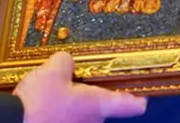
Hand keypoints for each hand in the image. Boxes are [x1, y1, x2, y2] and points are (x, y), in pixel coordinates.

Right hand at [14, 52, 146, 122]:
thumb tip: (67, 62)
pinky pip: (64, 122)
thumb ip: (65, 61)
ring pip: (81, 119)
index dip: (137, 98)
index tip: (141, 94)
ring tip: (49, 96)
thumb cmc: (39, 101)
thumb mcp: (52, 70)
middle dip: (88, 98)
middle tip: (71, 84)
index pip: (132, 105)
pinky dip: (56, 117)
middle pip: (101, 110)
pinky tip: (40, 109)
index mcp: (98, 105)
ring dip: (70, 110)